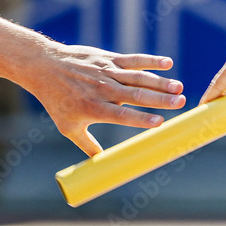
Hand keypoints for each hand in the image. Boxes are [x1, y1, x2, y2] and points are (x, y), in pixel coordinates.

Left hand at [25, 44, 185, 155]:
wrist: (44, 66)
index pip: (121, 115)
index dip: (141, 118)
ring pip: (138, 77)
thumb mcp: (68, 126)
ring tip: (179, 87)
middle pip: (135, 95)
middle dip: (159, 99)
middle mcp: (102, 89)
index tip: (160, 123)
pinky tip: (168, 64)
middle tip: (180, 102)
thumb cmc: (56, 100)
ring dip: (160, 81)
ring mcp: (107, 72)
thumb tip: (99, 166)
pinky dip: (151, 61)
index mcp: (93, 108)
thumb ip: (87, 146)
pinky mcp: (109, 58)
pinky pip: (133, 59)